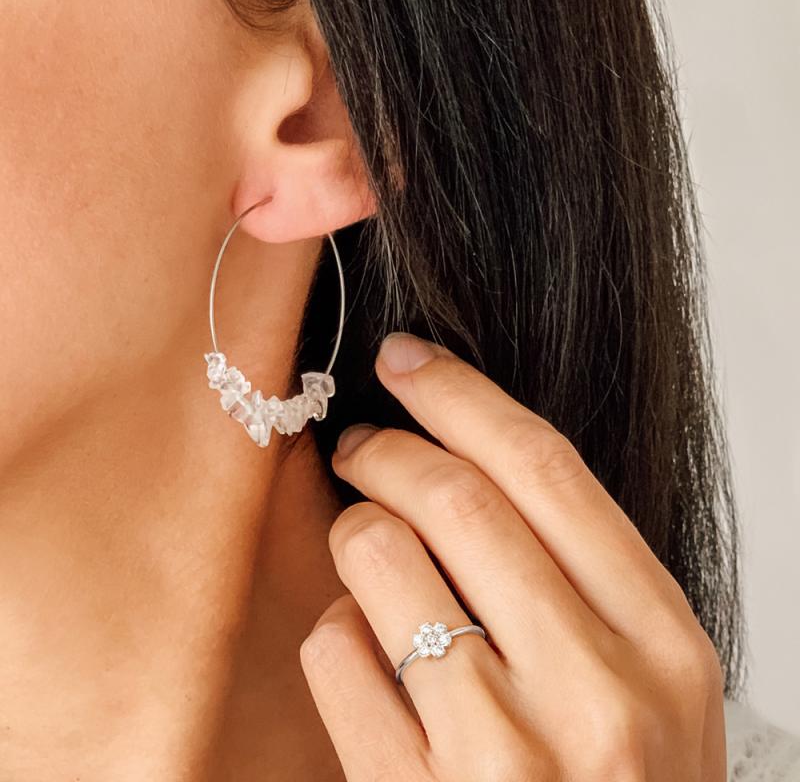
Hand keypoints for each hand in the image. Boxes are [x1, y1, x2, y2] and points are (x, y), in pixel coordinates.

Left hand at [300, 332, 726, 780]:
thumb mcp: (638, 678)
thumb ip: (571, 575)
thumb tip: (463, 459)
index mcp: (663, 642)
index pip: (545, 468)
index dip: (462, 395)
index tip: (408, 360)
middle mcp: (595, 690)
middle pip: (456, 499)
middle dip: (388, 448)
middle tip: (361, 443)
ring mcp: (503, 753)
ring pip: (378, 562)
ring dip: (354, 534)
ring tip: (363, 549)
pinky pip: (336, 656)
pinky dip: (334, 632)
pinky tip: (362, 656)